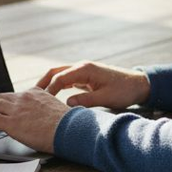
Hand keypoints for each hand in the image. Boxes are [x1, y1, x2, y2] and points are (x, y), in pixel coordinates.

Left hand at [0, 89, 69, 153]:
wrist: (70, 129)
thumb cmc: (67, 124)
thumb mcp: (55, 108)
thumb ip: (45, 109)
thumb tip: (42, 118)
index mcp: (35, 93)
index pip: (13, 94)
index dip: (3, 101)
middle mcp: (24, 98)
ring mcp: (17, 109)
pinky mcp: (12, 122)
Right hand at [35, 61, 150, 108]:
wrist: (139, 85)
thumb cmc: (125, 90)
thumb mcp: (105, 98)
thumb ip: (85, 101)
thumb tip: (67, 104)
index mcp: (85, 69)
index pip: (59, 78)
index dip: (48, 90)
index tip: (41, 102)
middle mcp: (82, 67)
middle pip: (55, 72)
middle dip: (43, 83)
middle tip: (32, 96)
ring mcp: (84, 72)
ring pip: (60, 76)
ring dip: (50, 85)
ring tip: (39, 98)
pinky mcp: (86, 78)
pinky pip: (68, 81)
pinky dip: (59, 87)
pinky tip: (53, 97)